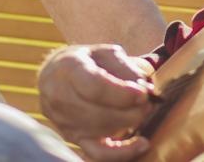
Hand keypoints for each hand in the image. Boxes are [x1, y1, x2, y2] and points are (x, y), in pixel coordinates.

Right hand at [37, 44, 155, 160]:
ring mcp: (64, 120)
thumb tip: (144, 87)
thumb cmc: (85, 61)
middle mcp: (60, 96)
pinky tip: (142, 144)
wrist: (55, 75)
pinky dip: (123, 152)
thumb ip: (124, 66)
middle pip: (99, 113)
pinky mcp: (72, 137)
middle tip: (148, 102)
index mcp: (68, 68)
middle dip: (130, 110)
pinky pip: (98, 152)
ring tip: (143, 111)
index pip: (94, 87)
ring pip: (102, 131)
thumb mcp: (104, 52)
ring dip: (128, 124)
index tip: (143, 94)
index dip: (121, 94)